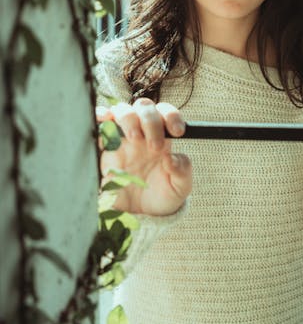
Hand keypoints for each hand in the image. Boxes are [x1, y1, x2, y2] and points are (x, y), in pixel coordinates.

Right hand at [97, 99, 191, 215]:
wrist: (138, 216)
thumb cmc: (161, 196)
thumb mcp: (179, 187)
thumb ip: (182, 171)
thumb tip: (171, 157)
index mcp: (162, 137)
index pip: (165, 113)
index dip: (172, 116)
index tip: (179, 132)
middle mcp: (141, 133)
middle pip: (144, 107)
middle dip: (151, 121)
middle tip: (155, 146)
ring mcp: (120, 138)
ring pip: (122, 110)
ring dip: (129, 118)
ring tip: (135, 139)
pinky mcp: (102, 148)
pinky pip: (98, 125)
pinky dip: (100, 116)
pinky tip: (105, 120)